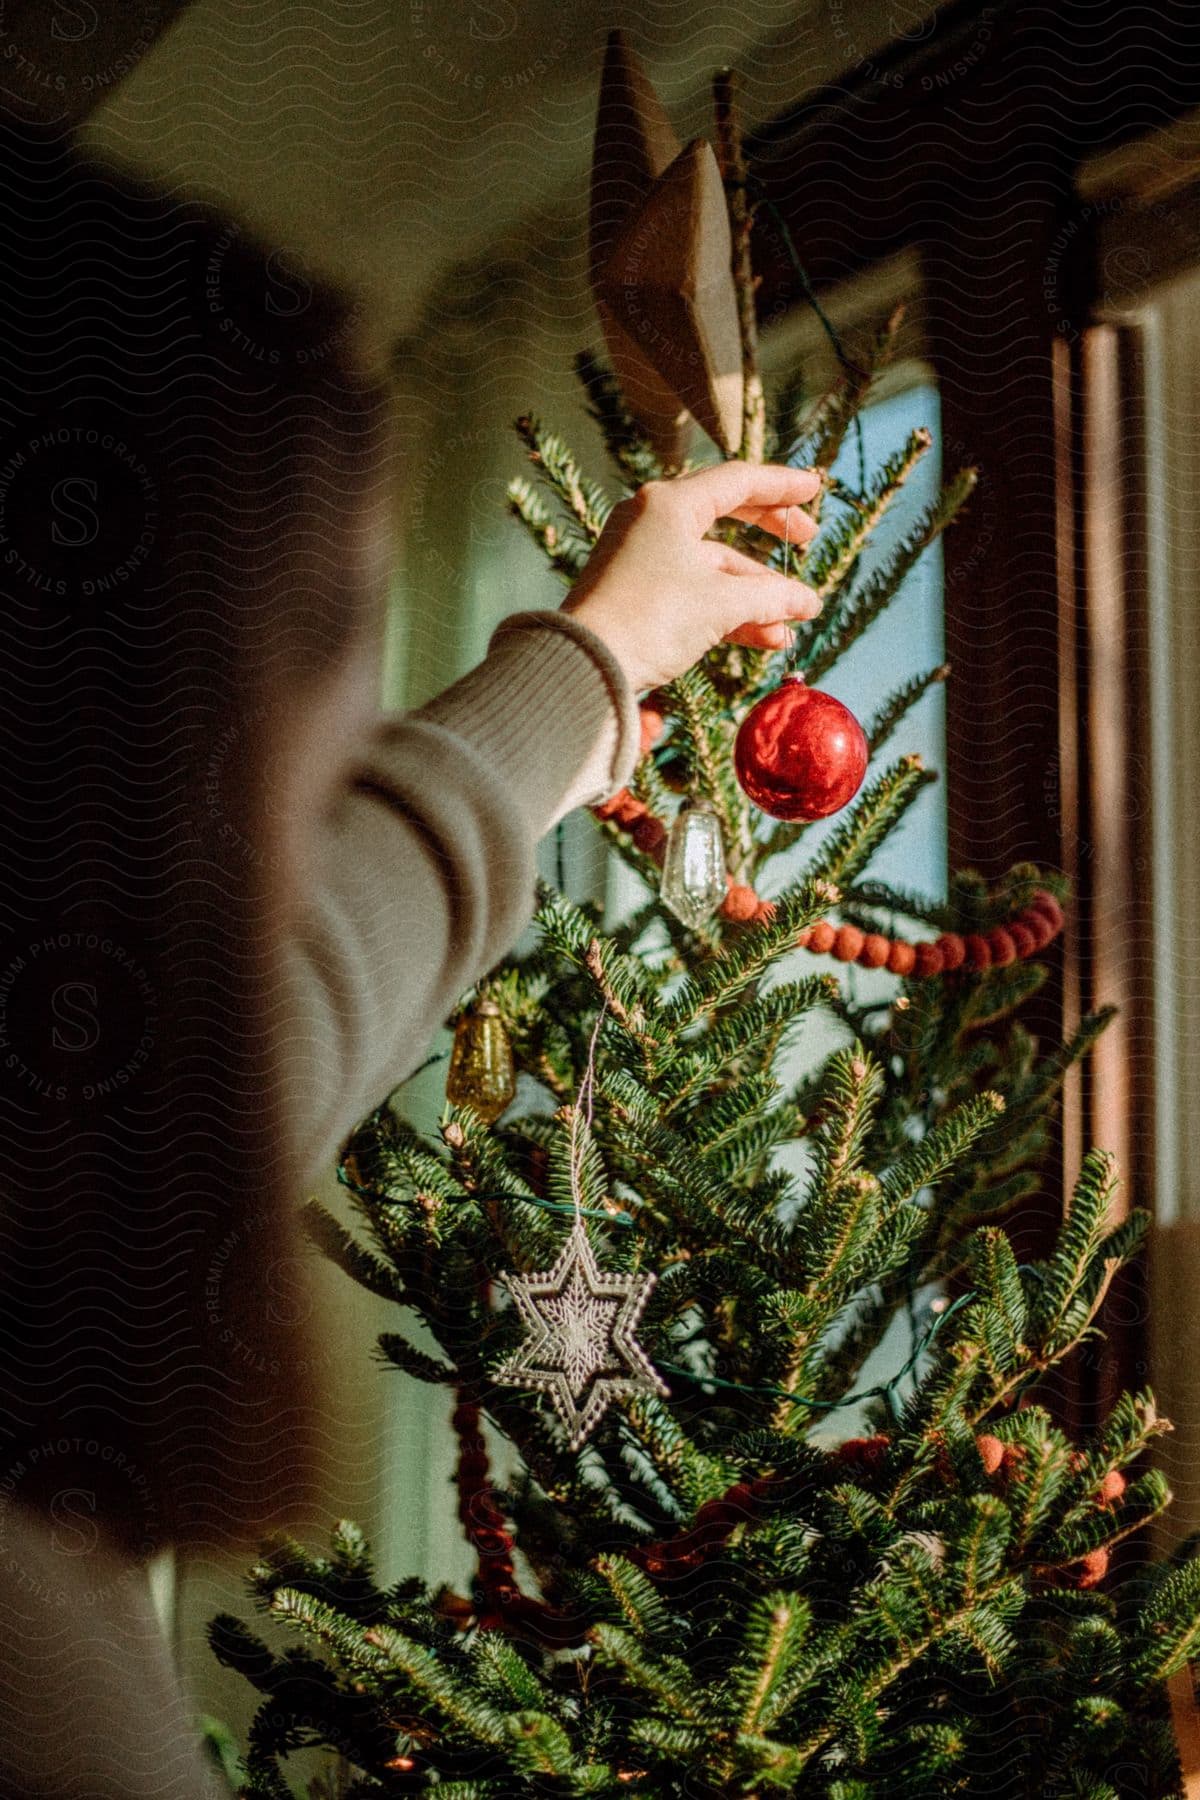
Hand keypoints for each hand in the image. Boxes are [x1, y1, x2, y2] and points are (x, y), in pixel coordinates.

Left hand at [562, 462, 822, 692]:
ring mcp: (643, 557)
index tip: (815, 489)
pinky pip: (695, 591)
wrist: (586, 665)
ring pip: (713, 565)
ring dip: (755, 594)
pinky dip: (729, 611)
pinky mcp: (638, 593)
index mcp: (670, 503)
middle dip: (771, 533)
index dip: (781, 486)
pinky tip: (766, 638)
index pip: (737, 481)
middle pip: (725, 516)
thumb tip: (808, 603)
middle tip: (808, 540)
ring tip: (792, 622)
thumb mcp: (722, 603)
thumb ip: (772, 597)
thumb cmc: (652, 619)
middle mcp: (653, 521)